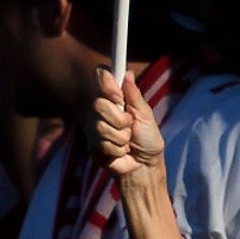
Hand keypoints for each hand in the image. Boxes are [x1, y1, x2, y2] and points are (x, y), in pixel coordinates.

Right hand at [90, 70, 169, 197]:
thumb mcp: (145, 115)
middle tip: (129, 125)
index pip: (100, 76)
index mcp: (114, 97)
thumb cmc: (148, 137)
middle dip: (120, 119)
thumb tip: (128, 74)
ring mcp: (93, 127)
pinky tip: (121, 151)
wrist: (145, 164)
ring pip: (100, 127)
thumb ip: (134, 96)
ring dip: (121, 137)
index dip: (106, 83)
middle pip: (98, 104)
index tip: (119, 96)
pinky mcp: (92, 145)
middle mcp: (100, 109)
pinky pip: (101, 144)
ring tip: (127, 141)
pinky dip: (118, 149)